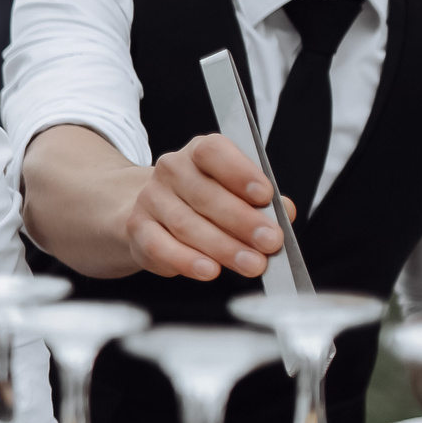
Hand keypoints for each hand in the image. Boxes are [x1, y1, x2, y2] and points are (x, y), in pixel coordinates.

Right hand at [123, 133, 292, 281]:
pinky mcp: (138, 229)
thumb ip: (264, 202)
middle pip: (205, 194)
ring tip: (251, 263)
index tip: (265, 196)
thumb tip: (283, 212)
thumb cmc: (204, 203)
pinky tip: (209, 270)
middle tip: (269, 242)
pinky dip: (186, 261)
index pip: (214, 152)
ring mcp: (151, 199)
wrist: (152, 214)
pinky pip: (160, 246)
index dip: (240, 173)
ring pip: (186, 224)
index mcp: (199, 153)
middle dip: (242, 221)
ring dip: (223, 247)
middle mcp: (171, 170)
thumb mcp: (237, 193)